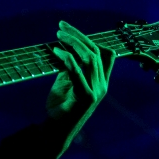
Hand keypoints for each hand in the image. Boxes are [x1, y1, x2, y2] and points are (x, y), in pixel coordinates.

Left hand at [44, 21, 114, 153]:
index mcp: (101, 81)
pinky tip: (56, 51)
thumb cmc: (60, 107)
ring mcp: (96, 91)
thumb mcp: (66, 82)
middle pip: (95, 51)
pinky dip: (68, 59)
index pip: (103, 53)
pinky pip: (78, 72)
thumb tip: (63, 46)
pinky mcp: (86, 98)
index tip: (67, 27)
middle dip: (77, 35)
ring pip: (89, 58)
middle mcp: (102, 85)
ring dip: (73, 43)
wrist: (55, 132)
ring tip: (58, 35)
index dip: (86, 37)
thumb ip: (69, 67)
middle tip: (60, 26)